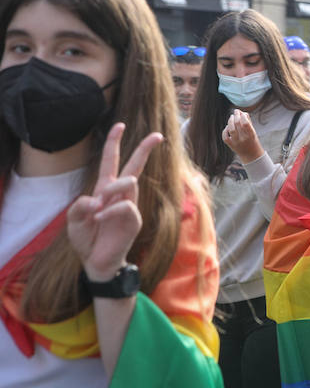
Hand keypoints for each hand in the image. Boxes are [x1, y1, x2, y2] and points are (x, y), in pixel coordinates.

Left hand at [67, 123, 162, 281]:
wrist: (96, 262)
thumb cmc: (86, 239)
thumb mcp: (74, 221)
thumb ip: (79, 207)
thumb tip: (96, 198)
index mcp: (104, 189)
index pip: (111, 161)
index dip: (114, 142)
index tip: (119, 125)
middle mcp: (120, 194)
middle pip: (134, 166)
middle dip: (145, 149)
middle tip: (157, 135)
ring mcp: (129, 205)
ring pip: (129, 181)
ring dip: (112, 189)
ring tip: (98, 208)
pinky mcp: (134, 219)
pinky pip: (125, 205)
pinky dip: (110, 210)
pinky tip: (100, 219)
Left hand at [222, 109, 264, 162]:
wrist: (251, 155)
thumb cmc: (252, 140)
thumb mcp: (253, 132)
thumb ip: (248, 122)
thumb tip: (242, 112)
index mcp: (251, 135)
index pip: (245, 123)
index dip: (242, 116)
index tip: (241, 113)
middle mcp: (243, 139)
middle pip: (237, 124)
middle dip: (236, 115)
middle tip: (236, 112)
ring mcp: (236, 142)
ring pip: (230, 129)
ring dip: (230, 121)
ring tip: (231, 117)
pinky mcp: (230, 145)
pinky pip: (225, 136)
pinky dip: (225, 129)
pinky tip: (228, 127)